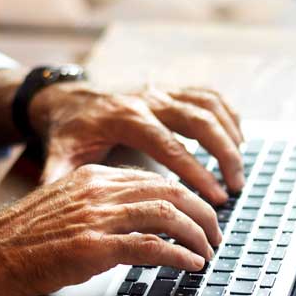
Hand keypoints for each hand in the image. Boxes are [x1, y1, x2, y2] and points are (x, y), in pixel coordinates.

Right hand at [0, 164, 220, 295]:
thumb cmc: (17, 241)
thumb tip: (135, 224)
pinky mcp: (94, 248)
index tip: (198, 215)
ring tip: (209, 252)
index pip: (154, 179)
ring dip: (197, 235)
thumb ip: (98, 208)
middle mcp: (99, 190)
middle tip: (216, 235)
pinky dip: (179, 256)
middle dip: (202, 213)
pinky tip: (190, 265)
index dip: (185, 198)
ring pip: (168, 215)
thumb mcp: (64, 210)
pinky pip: (152, 246)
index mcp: (92, 176)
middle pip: (171, 191)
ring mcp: (97, 217)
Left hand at [31, 84, 244, 203]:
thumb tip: (55, 204)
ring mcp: (162, 92)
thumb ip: (61, 179)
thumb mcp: (60, 156)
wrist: (67, 99)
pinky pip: (210, 97)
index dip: (195, 170)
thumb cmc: (68, 132)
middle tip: (236, 186)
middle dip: (223, 153)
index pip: (168, 144)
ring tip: (240, 170)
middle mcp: (147, 99)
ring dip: (231, 136)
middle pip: (199, 120)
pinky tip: (239, 141)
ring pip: (209, 106)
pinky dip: (229, 116)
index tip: (215, 196)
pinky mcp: (171, 91)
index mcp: (124, 117)